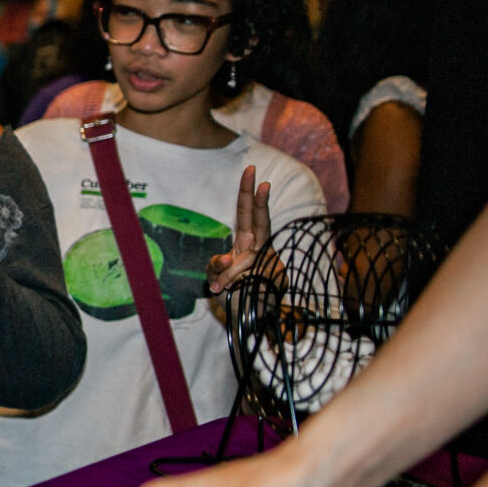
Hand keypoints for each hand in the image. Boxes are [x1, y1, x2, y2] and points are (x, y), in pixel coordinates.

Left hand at [206, 165, 273, 293]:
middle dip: (259, 200)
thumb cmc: (233, 289)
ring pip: (247, 257)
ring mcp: (267, 261)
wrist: (252, 315)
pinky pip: (247, 276)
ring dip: (228, 273)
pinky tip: (225, 290)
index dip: (248, 193)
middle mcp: (260, 247)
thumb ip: (216, 266)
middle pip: (261, 219)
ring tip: (219, 287)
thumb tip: (225, 259)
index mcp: (248, 240)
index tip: (251, 171)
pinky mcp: (271, 278)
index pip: (248, 212)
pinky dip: (231, 284)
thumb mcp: (215, 275)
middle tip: (261, 180)